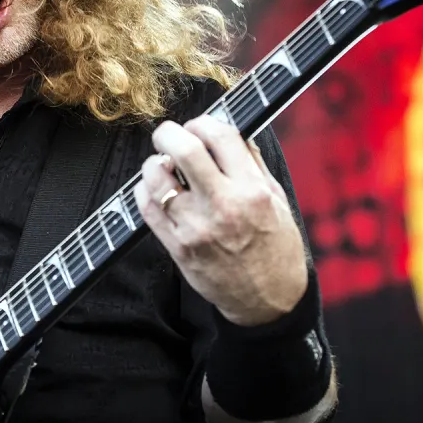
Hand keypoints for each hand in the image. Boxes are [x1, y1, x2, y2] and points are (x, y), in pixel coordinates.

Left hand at [133, 116, 307, 325]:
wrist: (267, 300)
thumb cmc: (274, 249)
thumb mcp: (277, 200)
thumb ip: (253, 165)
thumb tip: (232, 134)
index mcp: (252, 190)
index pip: (221, 136)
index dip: (203, 122)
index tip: (199, 126)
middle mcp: (223, 205)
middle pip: (183, 149)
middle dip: (169, 133)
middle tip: (169, 136)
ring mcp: (196, 227)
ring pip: (156, 177)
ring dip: (155, 164)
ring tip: (164, 167)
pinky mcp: (177, 247)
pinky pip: (146, 207)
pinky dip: (145, 191)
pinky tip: (156, 191)